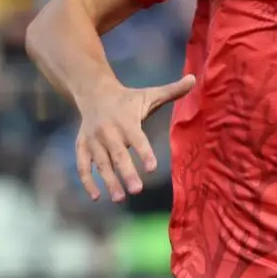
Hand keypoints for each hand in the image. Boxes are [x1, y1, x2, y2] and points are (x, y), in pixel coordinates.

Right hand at [74, 74, 195, 201]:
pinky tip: (97, 197)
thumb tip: (194, 78)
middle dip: (126, 173)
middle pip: (118, 155)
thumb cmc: (127, 98)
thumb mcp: (149, 94)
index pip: (137, 139)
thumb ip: (172, 91)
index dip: (144, 153)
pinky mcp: (82, 146)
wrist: (93, 92)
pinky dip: (87, 181)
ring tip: (120, 198)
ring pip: (100, 163)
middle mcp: (108, 132)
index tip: (152, 168)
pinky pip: (82, 165)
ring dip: (108, 181)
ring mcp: (93, 140)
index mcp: (126, 121)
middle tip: (137, 190)